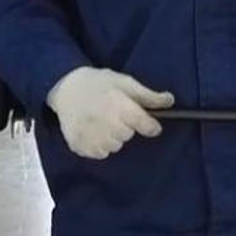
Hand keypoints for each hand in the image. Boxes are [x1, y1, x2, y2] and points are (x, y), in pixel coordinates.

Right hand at [46, 68, 174, 160]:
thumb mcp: (124, 82)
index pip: (144, 125)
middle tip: (114, 113)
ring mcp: (90, 137)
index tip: (150, 124)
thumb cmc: (98, 83)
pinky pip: (100, 153)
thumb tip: (170, 101)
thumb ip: (147, 95)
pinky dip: (100, 145)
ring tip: (102, 121)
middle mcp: (104, 123)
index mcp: (117, 105)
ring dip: (113, 137)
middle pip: (128, 135)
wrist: (65, 89)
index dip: (150, 125)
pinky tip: (93, 130)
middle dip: (125, 126)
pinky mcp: (79, 146)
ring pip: (115, 146)